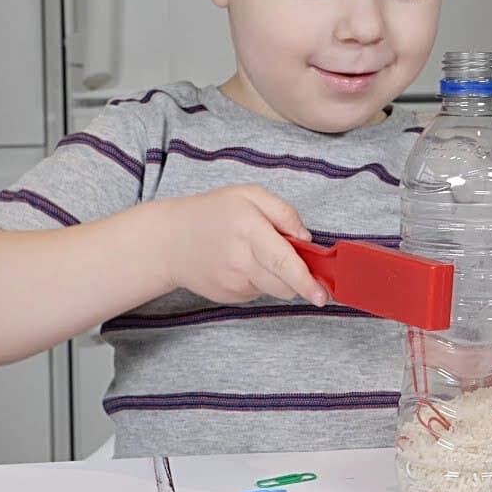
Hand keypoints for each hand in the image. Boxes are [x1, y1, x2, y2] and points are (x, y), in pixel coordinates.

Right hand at [159, 185, 327, 306]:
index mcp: (248, 230)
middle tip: (288, 255)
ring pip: (275, 289)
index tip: (322, 295)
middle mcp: (240, 261)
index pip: (283, 261)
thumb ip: (284, 212)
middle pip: (285, 283)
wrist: (170, 242)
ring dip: (277, 276)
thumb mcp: (248, 195)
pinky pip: (259, 292)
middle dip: (298, 277)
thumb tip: (307, 239)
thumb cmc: (212, 213)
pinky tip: (241, 264)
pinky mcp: (230, 296)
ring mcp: (233, 283)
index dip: (306, 280)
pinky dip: (259, 280)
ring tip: (255, 253)